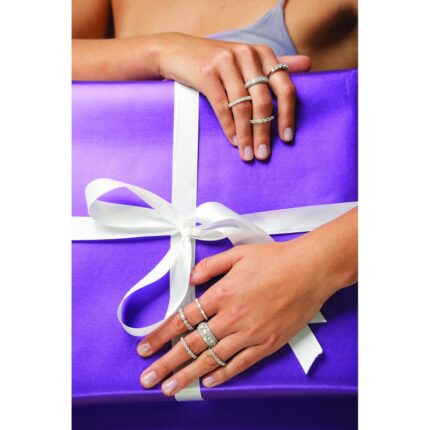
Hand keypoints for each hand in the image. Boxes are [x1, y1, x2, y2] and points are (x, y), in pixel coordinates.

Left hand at [137, 209, 356, 395]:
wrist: (309, 270)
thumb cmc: (274, 259)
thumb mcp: (238, 254)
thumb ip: (210, 266)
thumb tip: (190, 278)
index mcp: (221, 294)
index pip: (183, 320)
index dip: (161, 335)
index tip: (144, 349)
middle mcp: (231, 318)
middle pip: (192, 344)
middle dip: (166, 363)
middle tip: (147, 378)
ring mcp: (249, 334)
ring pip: (212, 359)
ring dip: (188, 375)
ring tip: (169, 388)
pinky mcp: (267, 343)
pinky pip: (240, 364)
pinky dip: (223, 374)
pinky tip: (208, 382)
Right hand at [154, 33, 310, 160]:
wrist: (177, 51)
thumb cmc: (217, 61)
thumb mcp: (247, 59)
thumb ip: (274, 64)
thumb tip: (307, 64)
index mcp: (262, 53)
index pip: (284, 87)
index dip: (288, 114)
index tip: (287, 138)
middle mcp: (247, 54)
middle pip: (263, 101)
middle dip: (264, 131)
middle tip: (264, 154)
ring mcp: (226, 62)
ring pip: (243, 107)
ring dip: (246, 135)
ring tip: (248, 154)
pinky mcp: (206, 73)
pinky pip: (223, 107)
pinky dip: (229, 127)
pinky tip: (234, 141)